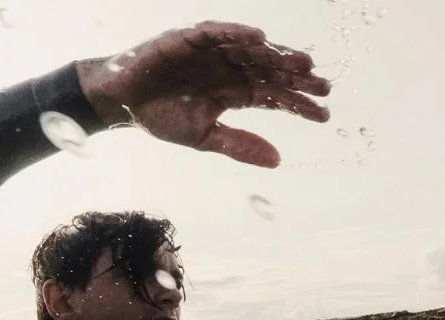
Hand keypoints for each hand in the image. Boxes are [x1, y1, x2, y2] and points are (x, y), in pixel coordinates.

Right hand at [78, 21, 331, 167]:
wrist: (120, 102)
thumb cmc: (160, 115)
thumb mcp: (203, 137)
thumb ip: (239, 145)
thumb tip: (278, 160)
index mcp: (234, 91)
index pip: (273, 96)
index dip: (298, 104)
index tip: (324, 115)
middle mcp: (228, 68)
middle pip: (270, 70)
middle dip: (297, 78)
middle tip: (324, 85)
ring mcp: (211, 52)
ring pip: (251, 50)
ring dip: (277, 54)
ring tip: (303, 63)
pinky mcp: (189, 39)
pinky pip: (217, 33)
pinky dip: (237, 33)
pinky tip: (260, 39)